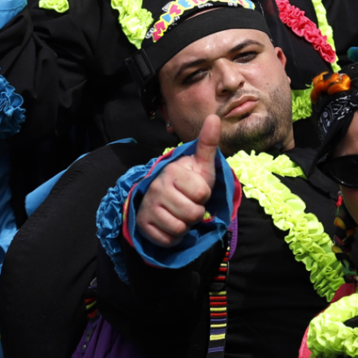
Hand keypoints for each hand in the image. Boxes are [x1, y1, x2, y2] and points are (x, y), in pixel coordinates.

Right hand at [136, 116, 221, 247]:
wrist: (162, 197)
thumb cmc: (188, 181)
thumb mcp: (201, 164)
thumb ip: (208, 143)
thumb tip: (214, 117)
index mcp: (172, 172)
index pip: (201, 194)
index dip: (204, 195)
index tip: (196, 190)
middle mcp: (156, 188)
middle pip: (191, 214)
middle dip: (196, 213)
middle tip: (189, 205)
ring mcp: (147, 207)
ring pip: (179, 229)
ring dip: (185, 226)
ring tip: (180, 214)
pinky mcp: (143, 225)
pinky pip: (167, 240)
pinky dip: (174, 238)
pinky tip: (171, 225)